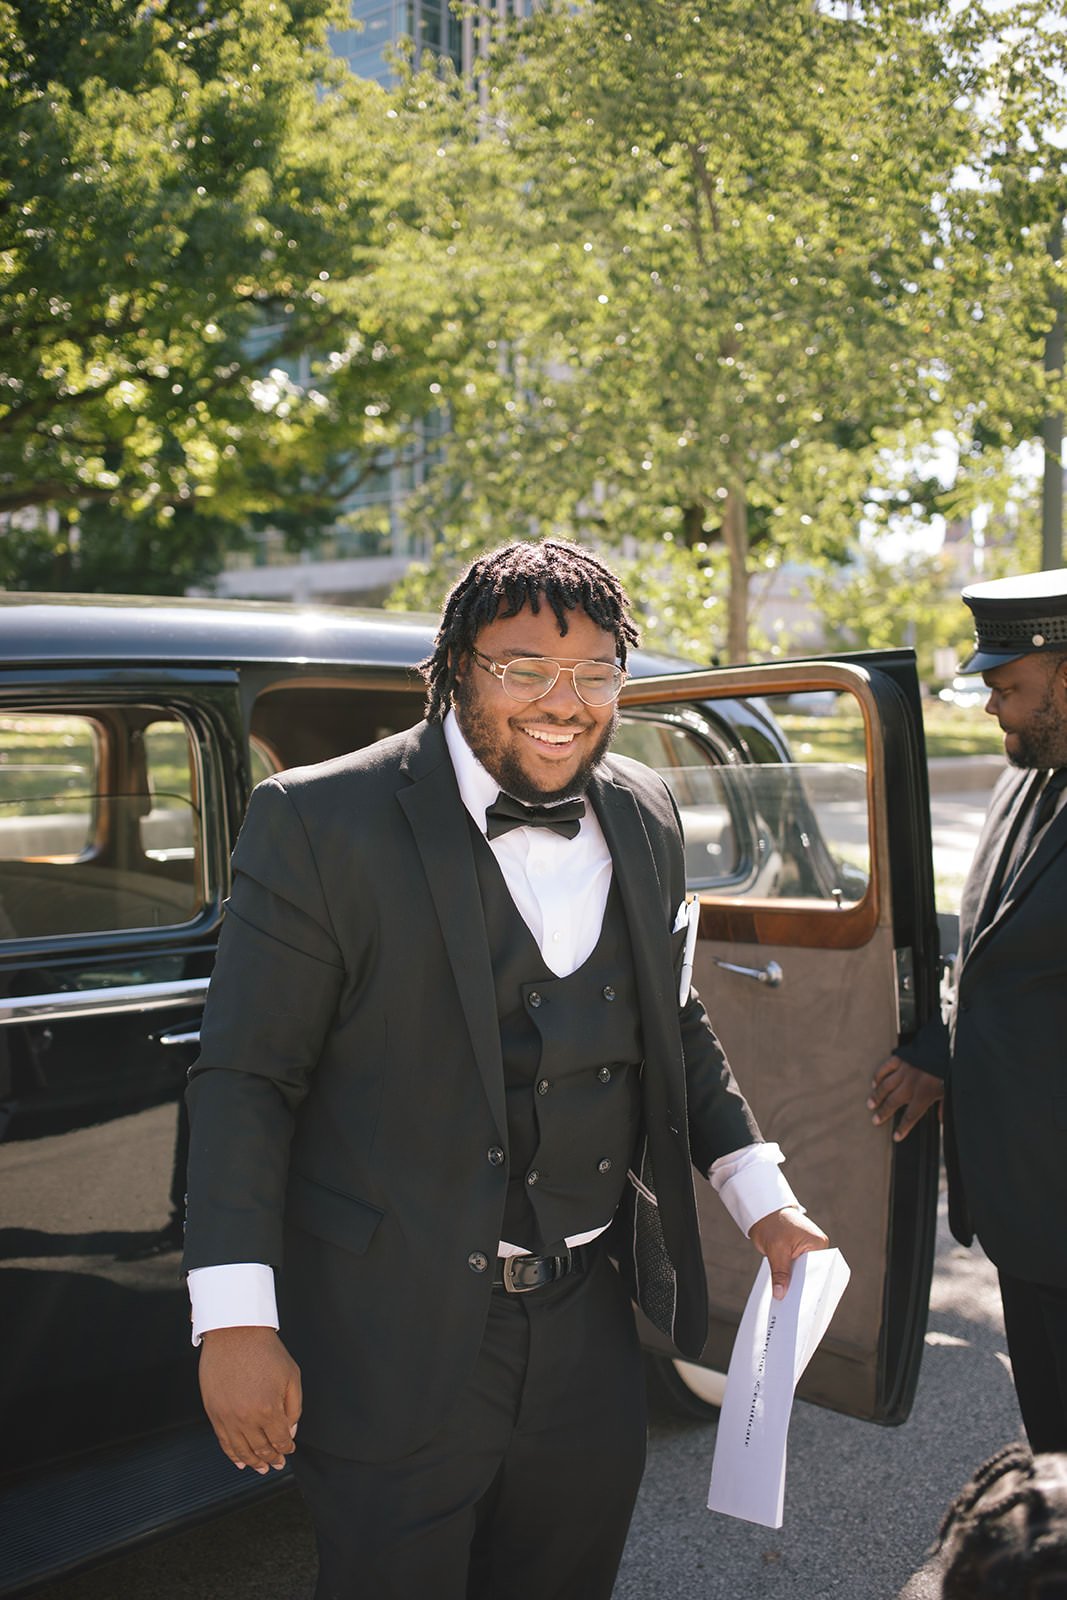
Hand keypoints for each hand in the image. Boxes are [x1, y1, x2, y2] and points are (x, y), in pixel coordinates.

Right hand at [198, 1326, 301, 1473]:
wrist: (234, 1332)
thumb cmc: (264, 1349)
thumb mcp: (291, 1375)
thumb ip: (294, 1407)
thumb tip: (290, 1431)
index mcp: (269, 1409)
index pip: (280, 1440)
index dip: (286, 1449)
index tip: (289, 1451)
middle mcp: (246, 1418)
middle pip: (261, 1449)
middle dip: (271, 1459)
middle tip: (276, 1464)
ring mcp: (227, 1417)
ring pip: (241, 1451)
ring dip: (252, 1462)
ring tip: (260, 1468)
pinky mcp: (213, 1412)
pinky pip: (223, 1442)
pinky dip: (232, 1454)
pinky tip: (239, 1461)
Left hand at [748, 1205, 828, 1300]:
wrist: (763, 1213)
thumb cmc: (773, 1225)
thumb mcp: (776, 1250)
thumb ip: (780, 1273)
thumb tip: (781, 1294)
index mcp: (818, 1244)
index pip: (819, 1270)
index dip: (811, 1286)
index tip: (805, 1303)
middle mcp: (816, 1248)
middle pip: (811, 1273)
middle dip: (802, 1288)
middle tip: (795, 1308)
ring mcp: (807, 1251)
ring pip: (803, 1273)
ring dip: (795, 1284)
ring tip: (787, 1303)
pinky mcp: (798, 1254)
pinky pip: (796, 1270)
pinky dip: (789, 1278)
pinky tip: (783, 1291)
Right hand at [867, 1055, 942, 1141]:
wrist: (947, 1047)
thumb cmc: (949, 1070)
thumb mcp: (950, 1091)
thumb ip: (944, 1107)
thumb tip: (942, 1120)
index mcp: (924, 1095)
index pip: (910, 1116)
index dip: (903, 1128)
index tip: (896, 1136)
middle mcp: (911, 1085)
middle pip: (893, 1102)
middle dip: (883, 1113)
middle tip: (875, 1120)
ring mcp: (904, 1071)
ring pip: (886, 1086)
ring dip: (877, 1096)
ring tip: (870, 1104)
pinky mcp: (901, 1059)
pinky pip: (886, 1068)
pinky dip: (878, 1075)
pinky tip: (874, 1083)